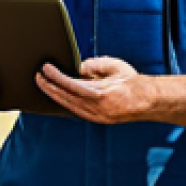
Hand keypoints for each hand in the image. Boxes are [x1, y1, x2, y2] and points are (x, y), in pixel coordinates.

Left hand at [36, 56, 156, 123]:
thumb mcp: (115, 67)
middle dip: (49, 86)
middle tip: (37, 76)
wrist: (148, 102)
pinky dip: (64, 102)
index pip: (71, 84)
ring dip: (53, 94)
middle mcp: (97, 108)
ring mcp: (96, 116)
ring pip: (68, 105)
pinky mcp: (96, 120)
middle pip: (65, 97)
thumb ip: (95, 65)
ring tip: (43, 84)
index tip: (45, 68)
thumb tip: (78, 68)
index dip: (56, 77)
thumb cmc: (131, 82)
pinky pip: (75, 110)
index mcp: (102, 94)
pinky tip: (57, 95)